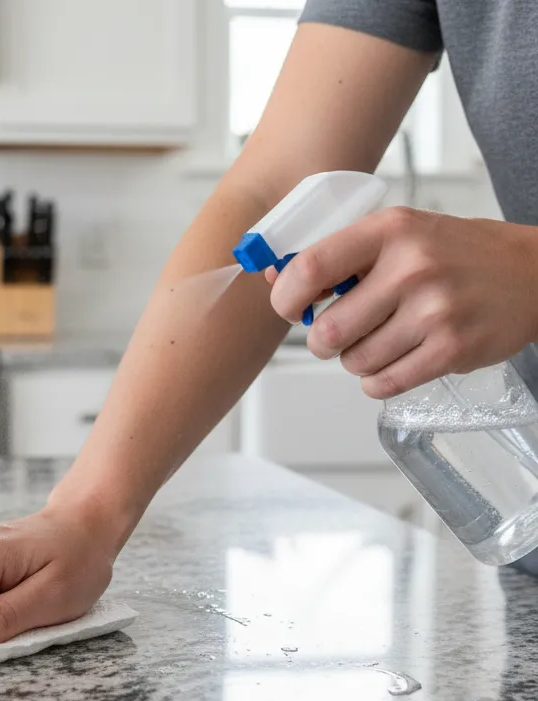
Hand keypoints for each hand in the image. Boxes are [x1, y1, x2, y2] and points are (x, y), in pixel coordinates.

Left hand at [266, 208, 537, 397]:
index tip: (291, 309)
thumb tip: (273, 276)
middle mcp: (412, 267)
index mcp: (390, 230)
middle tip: (339, 334)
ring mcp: (434, 311)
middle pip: (328, 331)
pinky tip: (396, 359)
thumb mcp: (398, 235)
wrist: (532, 273)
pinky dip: (378, 381)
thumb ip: (338, 256)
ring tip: (382, 340)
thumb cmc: (454, 254)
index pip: (310, 268)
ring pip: (354, 362)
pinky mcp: (451, 350)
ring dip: (356, 360)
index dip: (286, 298)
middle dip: (324, 342)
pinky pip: (382, 384)